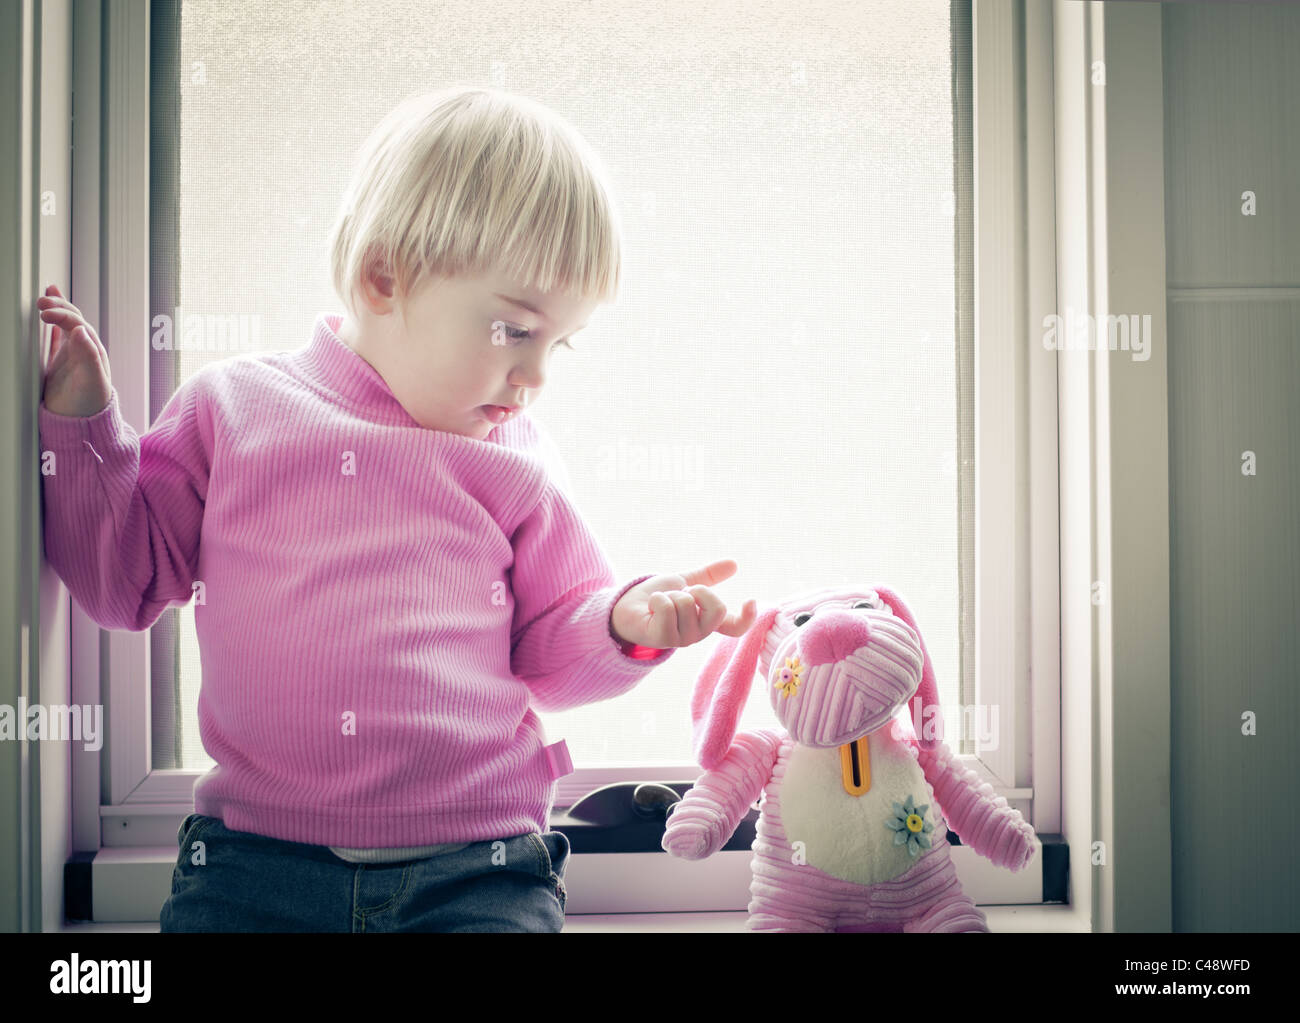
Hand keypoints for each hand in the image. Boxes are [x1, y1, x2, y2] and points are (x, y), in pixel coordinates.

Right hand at [37, 284, 112, 417]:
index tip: (44, 313)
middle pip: (72, 320)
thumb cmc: (91, 405)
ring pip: (64, 325)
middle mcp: (84, 350)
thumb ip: (88, 357)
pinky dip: (51, 326)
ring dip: (57, 310)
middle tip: (41, 302)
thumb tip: (80, 330)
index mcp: (93, 351)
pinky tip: (46, 317)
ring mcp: (71, 355)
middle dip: (58, 307)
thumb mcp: (92, 381)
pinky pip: (55, 339)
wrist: (80, 424)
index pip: (78, 324)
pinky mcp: (60, 363)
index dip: (63, 315)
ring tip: (46, 297)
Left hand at [610, 559, 757, 648]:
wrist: (626, 604)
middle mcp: (698, 633)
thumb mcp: (685, 581)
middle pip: (716, 607)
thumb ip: (708, 576)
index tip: (750, 599)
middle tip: (679, 595)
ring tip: (660, 602)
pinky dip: (657, 599)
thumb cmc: (656, 596)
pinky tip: (651, 607)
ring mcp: (682, 639)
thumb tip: (734, 563)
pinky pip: (668, 607)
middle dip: (696, 591)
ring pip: (688, 603)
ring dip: (670, 595)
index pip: (735, 627)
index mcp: (706, 621)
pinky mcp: (663, 638)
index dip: (747, 617)